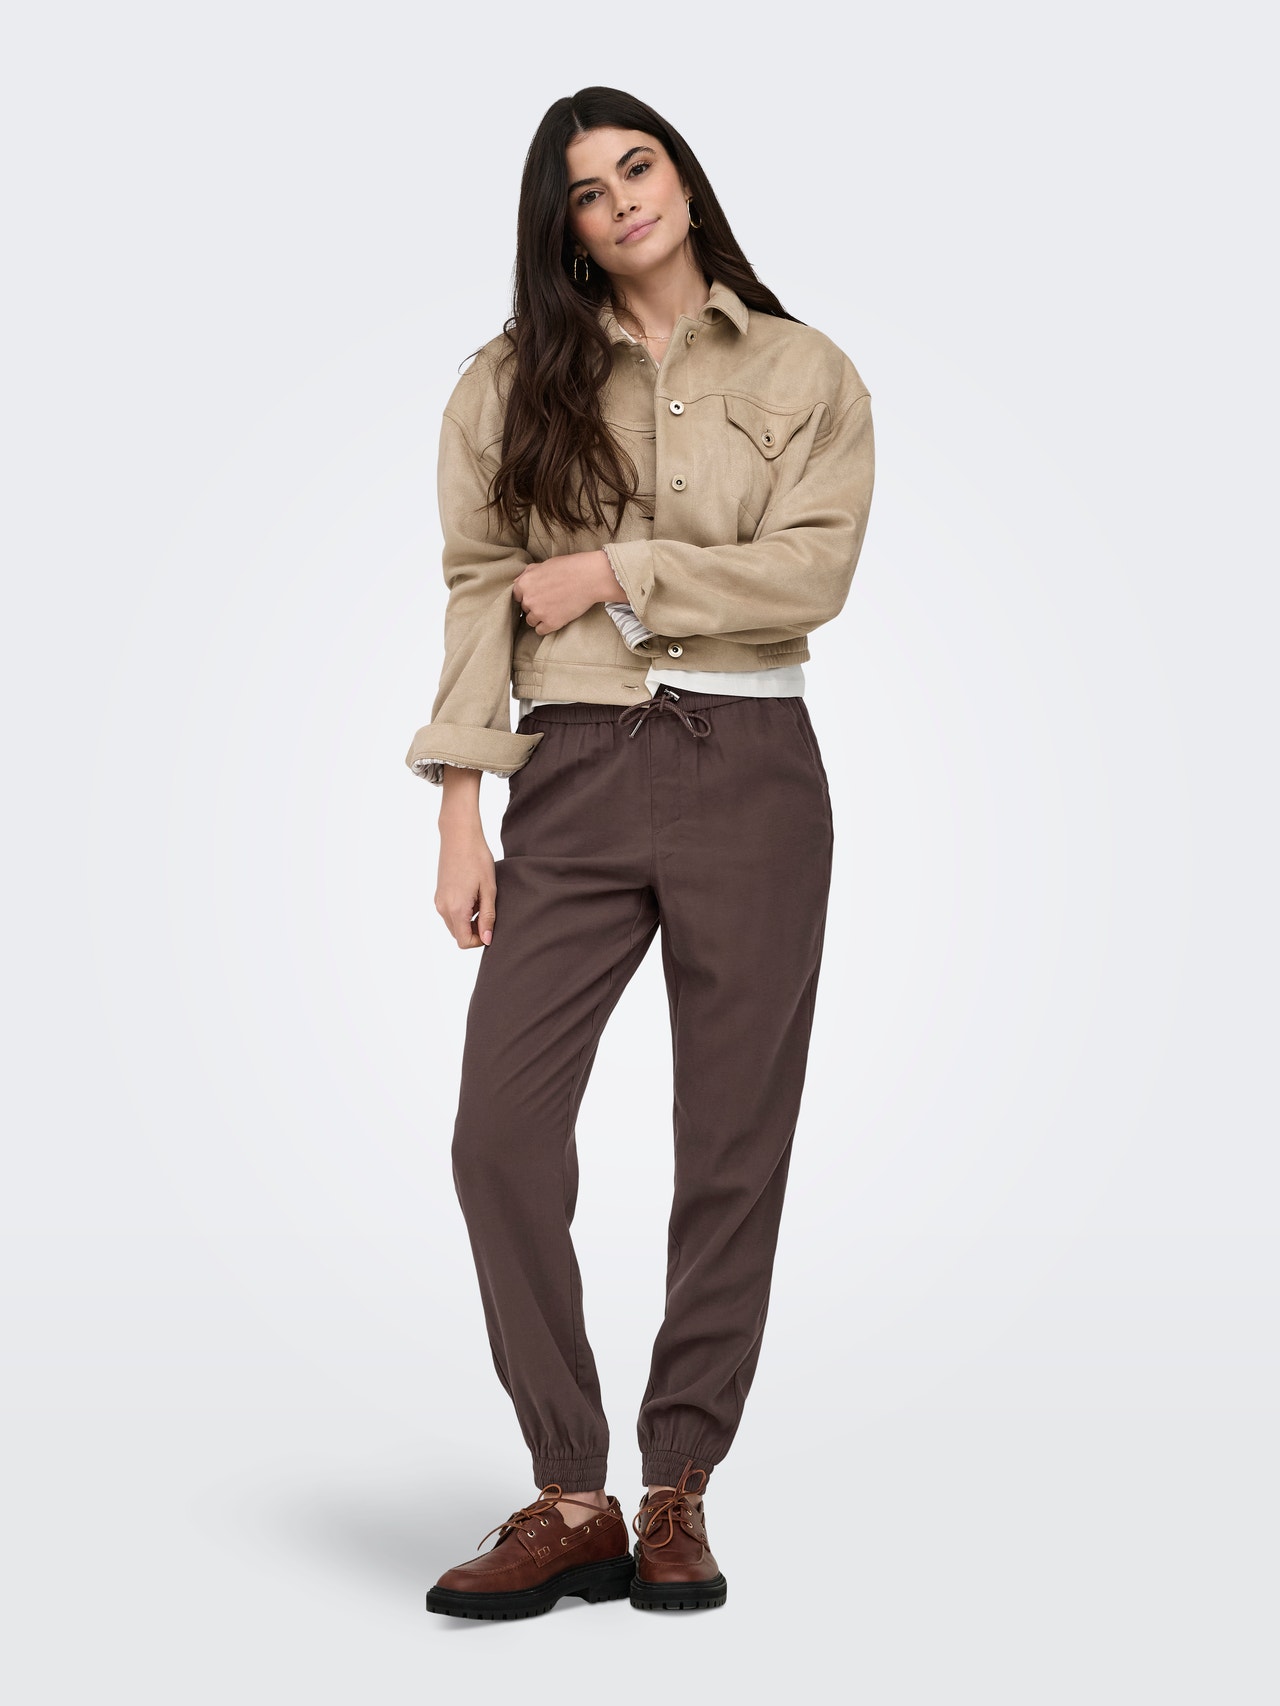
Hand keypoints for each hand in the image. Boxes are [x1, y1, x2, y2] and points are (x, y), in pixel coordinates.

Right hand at [435, 773, 496, 947]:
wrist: (459, 835)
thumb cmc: (477, 858)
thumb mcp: (489, 889)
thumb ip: (487, 917)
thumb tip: (487, 939)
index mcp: (455, 909)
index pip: (464, 942)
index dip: (480, 940)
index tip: (491, 924)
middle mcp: (443, 908)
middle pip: (458, 935)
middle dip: (474, 930)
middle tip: (488, 911)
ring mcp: (438, 900)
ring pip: (454, 924)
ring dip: (469, 920)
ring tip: (481, 898)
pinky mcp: (438, 893)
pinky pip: (450, 912)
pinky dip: (462, 910)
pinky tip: (472, 893)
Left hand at [512, 549, 626, 634]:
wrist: (590, 578)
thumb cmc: (569, 567)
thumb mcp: (544, 564)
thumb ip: (528, 573)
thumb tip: (516, 582)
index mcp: (525, 583)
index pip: (516, 595)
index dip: (527, 595)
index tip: (537, 595)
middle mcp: (528, 599)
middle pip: (525, 608)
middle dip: (534, 605)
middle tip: (549, 600)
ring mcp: (539, 612)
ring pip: (531, 621)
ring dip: (539, 618)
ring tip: (552, 610)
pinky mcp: (552, 623)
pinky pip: (540, 631)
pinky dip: (546, 627)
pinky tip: (554, 619)